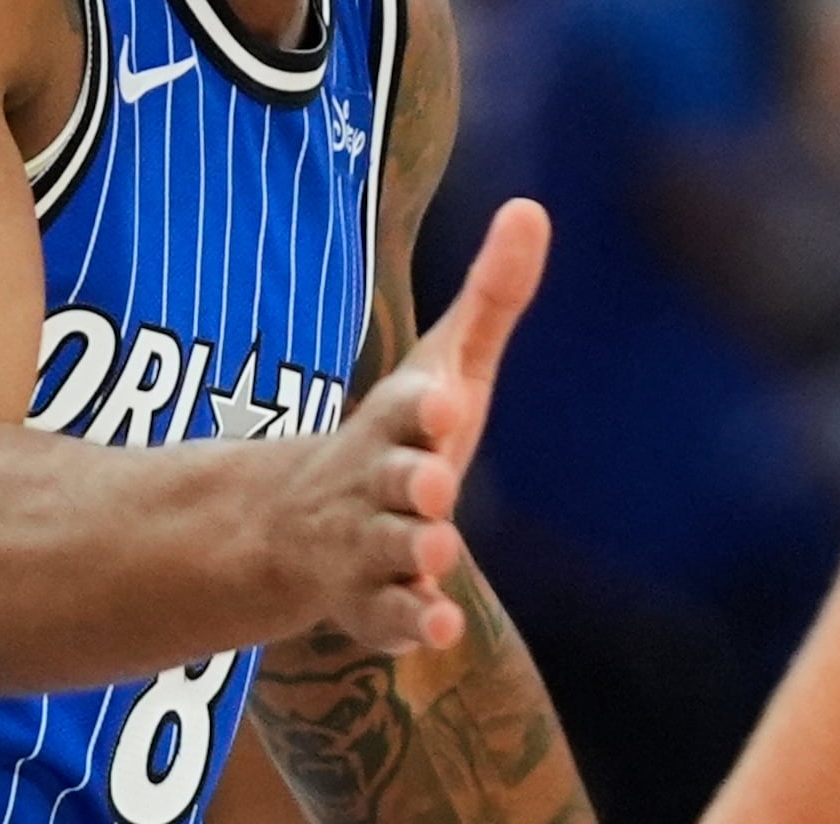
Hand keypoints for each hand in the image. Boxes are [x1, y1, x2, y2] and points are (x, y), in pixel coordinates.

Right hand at [266, 200, 550, 654]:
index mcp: (397, 421)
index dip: (424, 407)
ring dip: (412, 552)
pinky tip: (439, 630)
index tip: (446, 401)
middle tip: (436, 484)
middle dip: (411, 481)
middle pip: (391, 480)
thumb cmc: (403, 434)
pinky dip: (410, 623)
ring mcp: (367, 544)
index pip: (406, 406)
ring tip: (439, 552)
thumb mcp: (446, 366)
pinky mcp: (370, 604)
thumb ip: (492, 295)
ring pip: (386, 550)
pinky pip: (387, 619)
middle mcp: (376, 482)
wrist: (306, 524)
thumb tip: (532, 207)